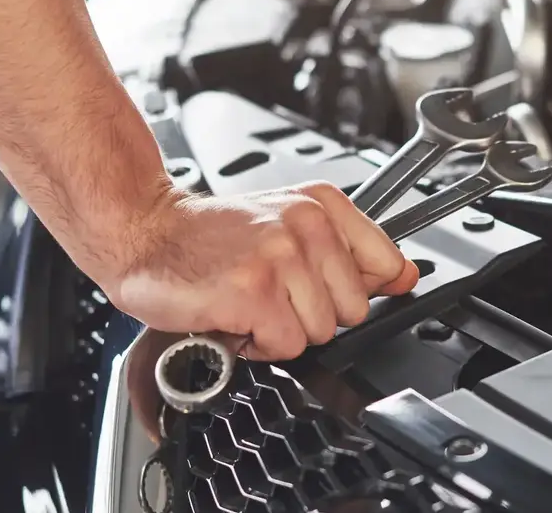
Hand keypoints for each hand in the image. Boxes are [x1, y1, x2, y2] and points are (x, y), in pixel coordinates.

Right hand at [108, 181, 418, 360]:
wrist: (146, 232)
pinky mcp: (254, 290)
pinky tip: (235, 316)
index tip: (324, 286)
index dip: (354, 289)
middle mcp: (306, 223)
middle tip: (271, 292)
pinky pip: (286, 346)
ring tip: (250, 302)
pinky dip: (257, 344)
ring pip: (320, 332)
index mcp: (321, 204)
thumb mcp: (289, 224)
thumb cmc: (211, 235)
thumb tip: (406, 275)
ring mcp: (281, 256)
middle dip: (313, 314)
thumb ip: (352, 250)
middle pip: (354, 310)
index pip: (386, 264)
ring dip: (281, 330)